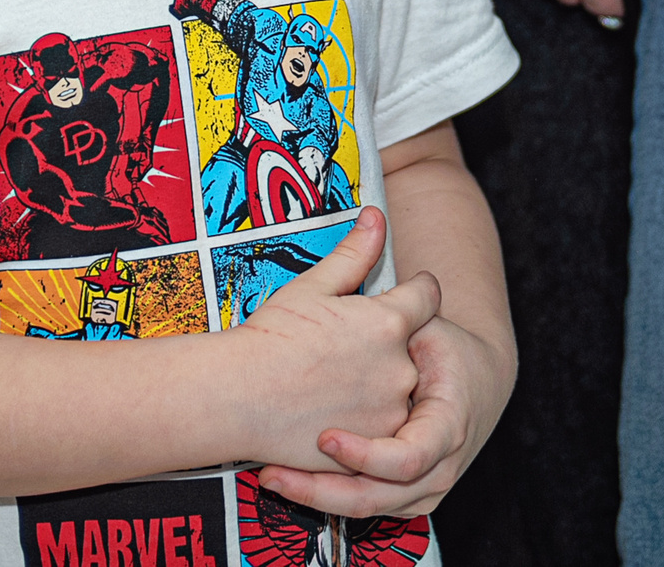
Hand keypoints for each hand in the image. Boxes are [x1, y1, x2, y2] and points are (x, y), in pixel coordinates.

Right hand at [237, 209, 437, 467]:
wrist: (236, 396)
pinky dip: (365, 417)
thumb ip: (355, 252)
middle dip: (388, 343)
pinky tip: (331, 406)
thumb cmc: (270, 338)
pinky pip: (381, 426)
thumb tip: (377, 217)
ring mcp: (389, 412)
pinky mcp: (373, 446)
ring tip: (333, 378)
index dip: (418, 290)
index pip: (428, 297)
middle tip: (346, 344)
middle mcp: (400, 368)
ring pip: (397, 389)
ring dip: (379, 382)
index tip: (412, 291)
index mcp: (389, 323)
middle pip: (411, 347)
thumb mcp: (312, 285)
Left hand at [256, 312, 512, 518]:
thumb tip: (374, 227)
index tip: (324, 438)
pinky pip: (362, 507)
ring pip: (364, 508)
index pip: (406, 458)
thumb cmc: (445, 350)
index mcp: (448, 424)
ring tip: (271, 476)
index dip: (364, 453)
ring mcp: (424, 488)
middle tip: (274, 471)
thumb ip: (402, 295)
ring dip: (315, 496)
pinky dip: (325, 498)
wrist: (477, 385)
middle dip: (322, 487)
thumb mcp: (427, 323)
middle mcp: (440, 466)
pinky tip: (289, 481)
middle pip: (376, 496)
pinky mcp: (407, 499)